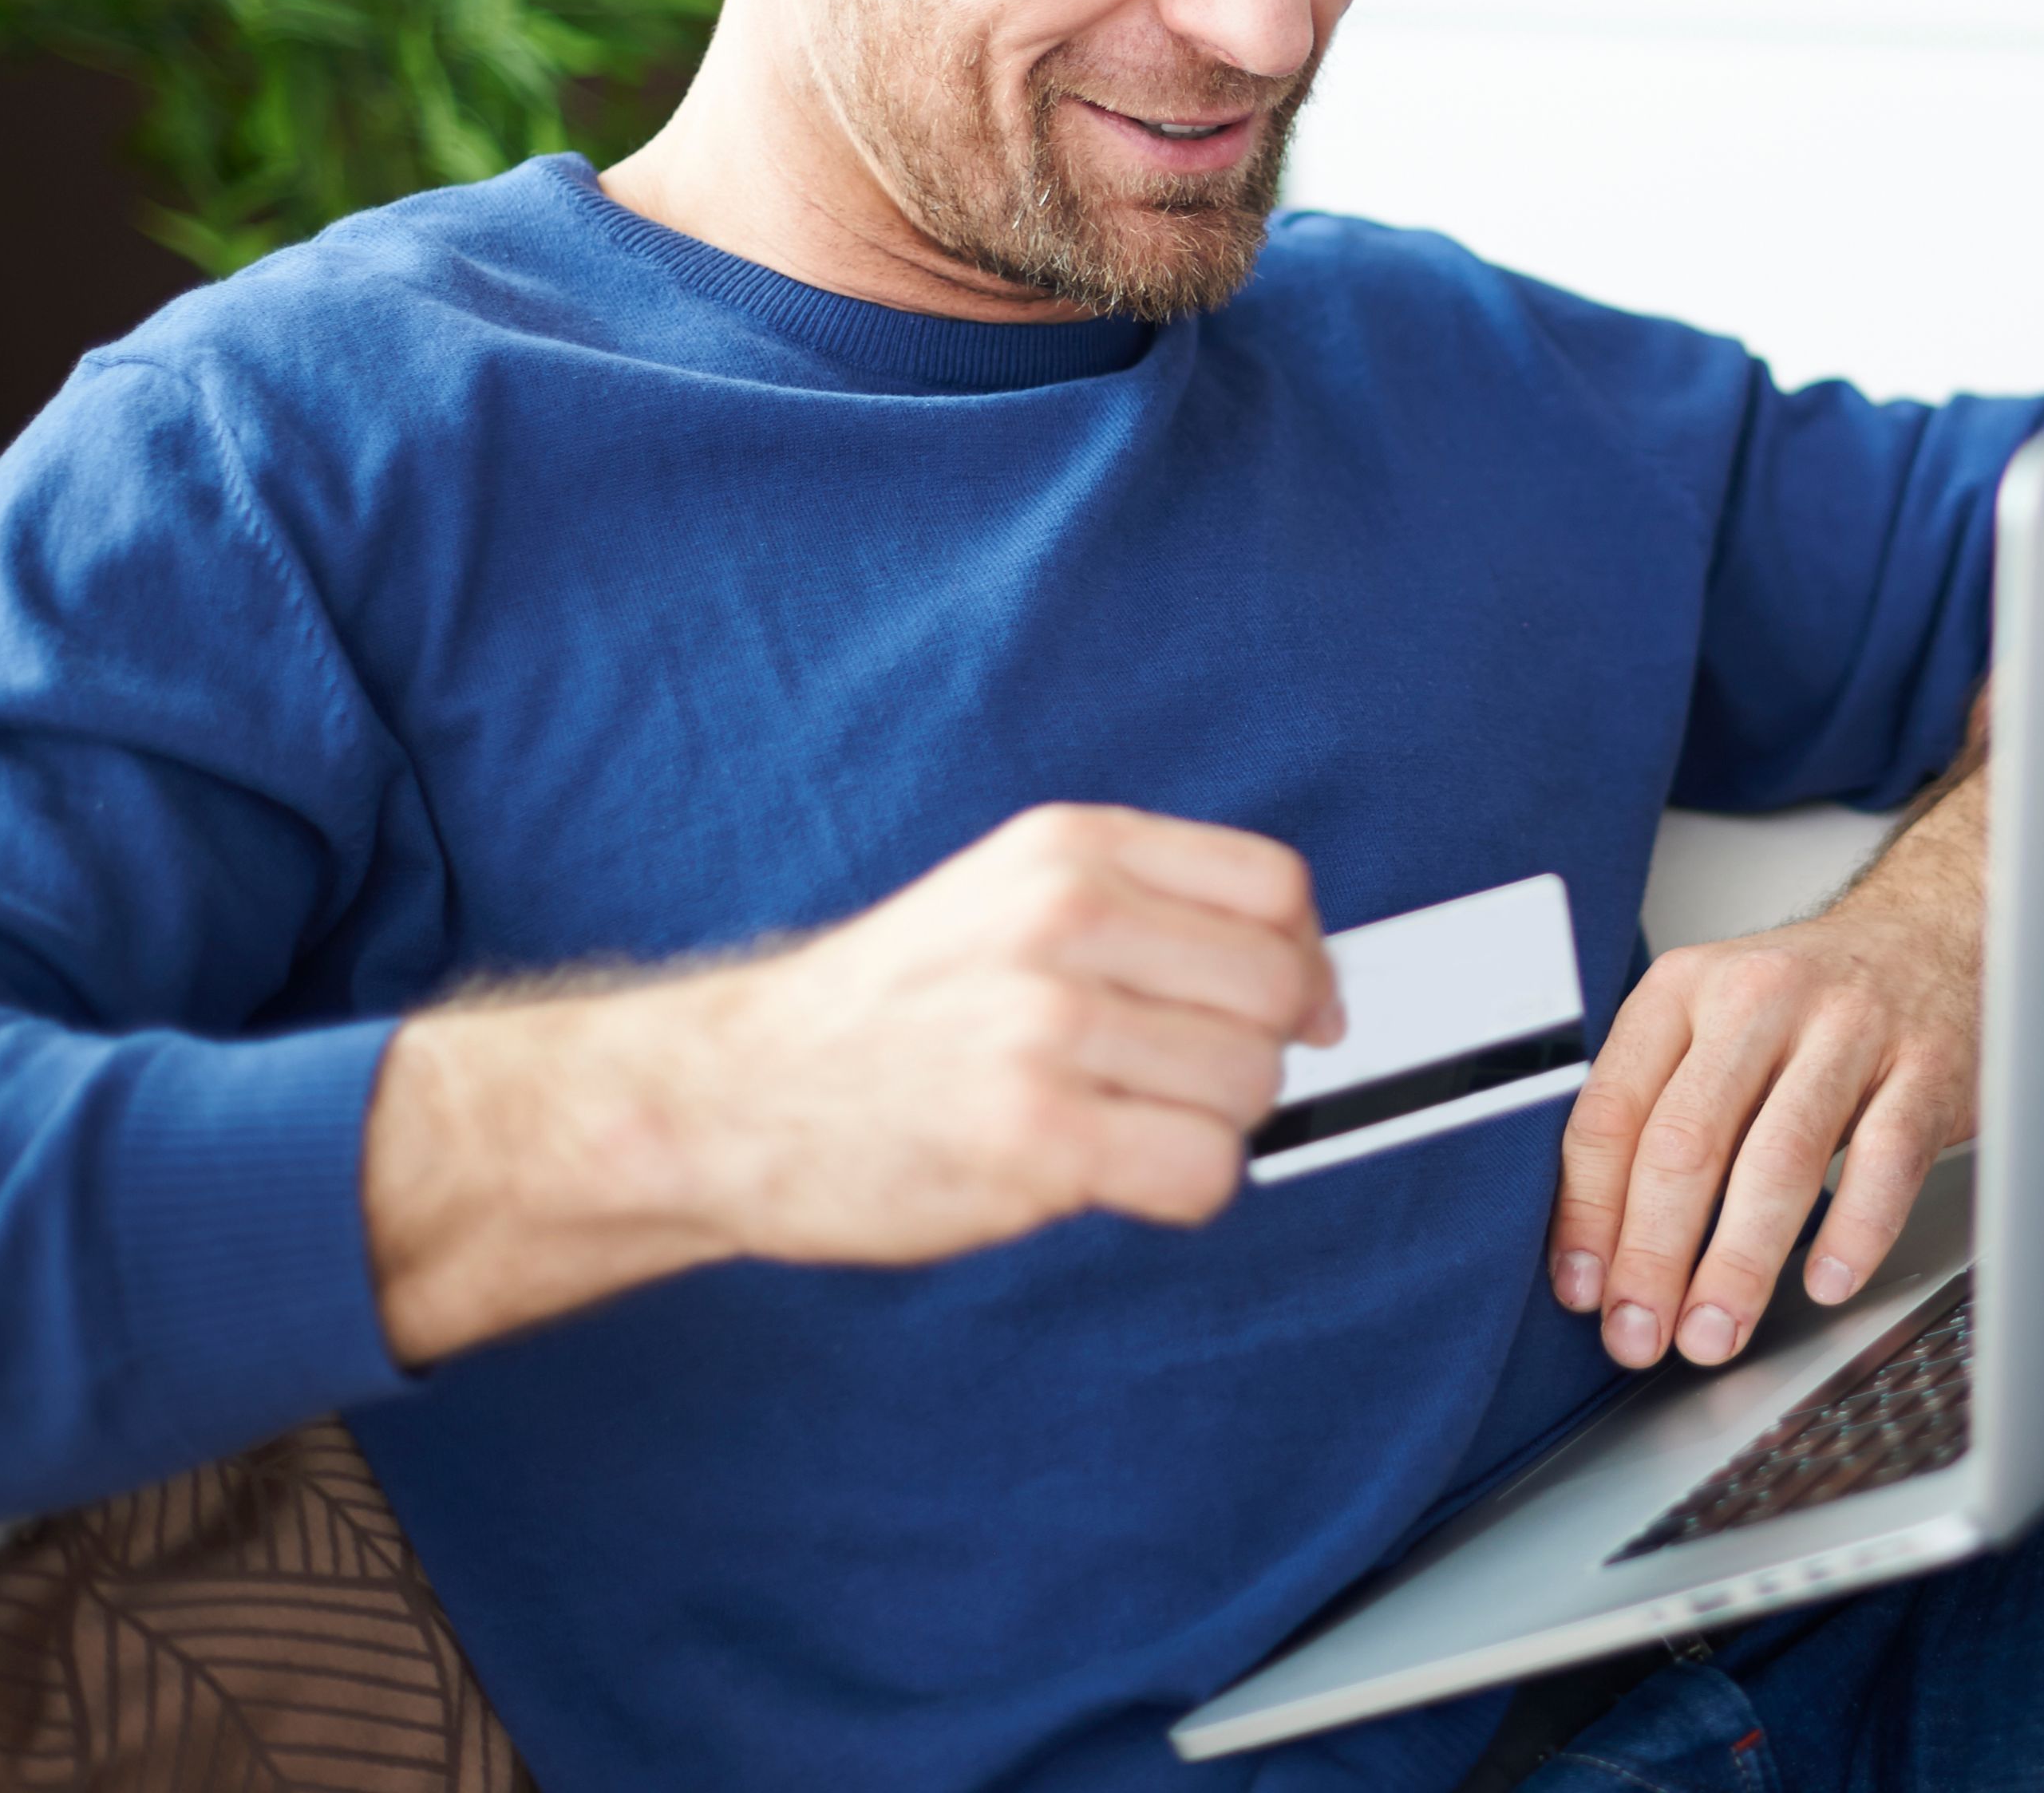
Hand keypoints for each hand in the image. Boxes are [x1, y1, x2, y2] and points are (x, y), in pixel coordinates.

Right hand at [365, 804, 1340, 1363]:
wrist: (734, 1097)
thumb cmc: (885, 1013)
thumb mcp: (1008, 899)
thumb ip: (1147, 912)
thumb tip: (1308, 976)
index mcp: (1070, 851)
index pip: (1274, 887)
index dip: (1300, 959)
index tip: (1288, 1006)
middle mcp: (1066, 922)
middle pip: (1276, 991)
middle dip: (1255, 1053)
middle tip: (1180, 1083)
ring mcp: (1048, 1029)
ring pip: (1249, 1088)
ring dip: (1211, 1128)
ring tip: (1123, 1125)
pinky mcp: (1037, 1138)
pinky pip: (1204, 1172)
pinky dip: (1185, 1191)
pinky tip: (1114, 1176)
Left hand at [1549, 757, 1985, 1369]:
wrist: (1933, 935)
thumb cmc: (1808, 1004)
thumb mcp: (1712, 1024)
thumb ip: (1656, 1112)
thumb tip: (1599, 1251)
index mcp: (1685, 990)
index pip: (1611, 1111)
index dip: (1586, 1213)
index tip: (1582, 1291)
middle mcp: (1761, 997)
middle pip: (1687, 1141)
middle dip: (1655, 1256)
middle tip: (1640, 1336)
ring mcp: (1851, 1028)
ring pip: (1780, 1157)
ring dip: (1739, 1263)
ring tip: (1714, 1332)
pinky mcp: (1928, 1066)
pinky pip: (1886, 1159)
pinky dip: (1854, 1229)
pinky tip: (1827, 1281)